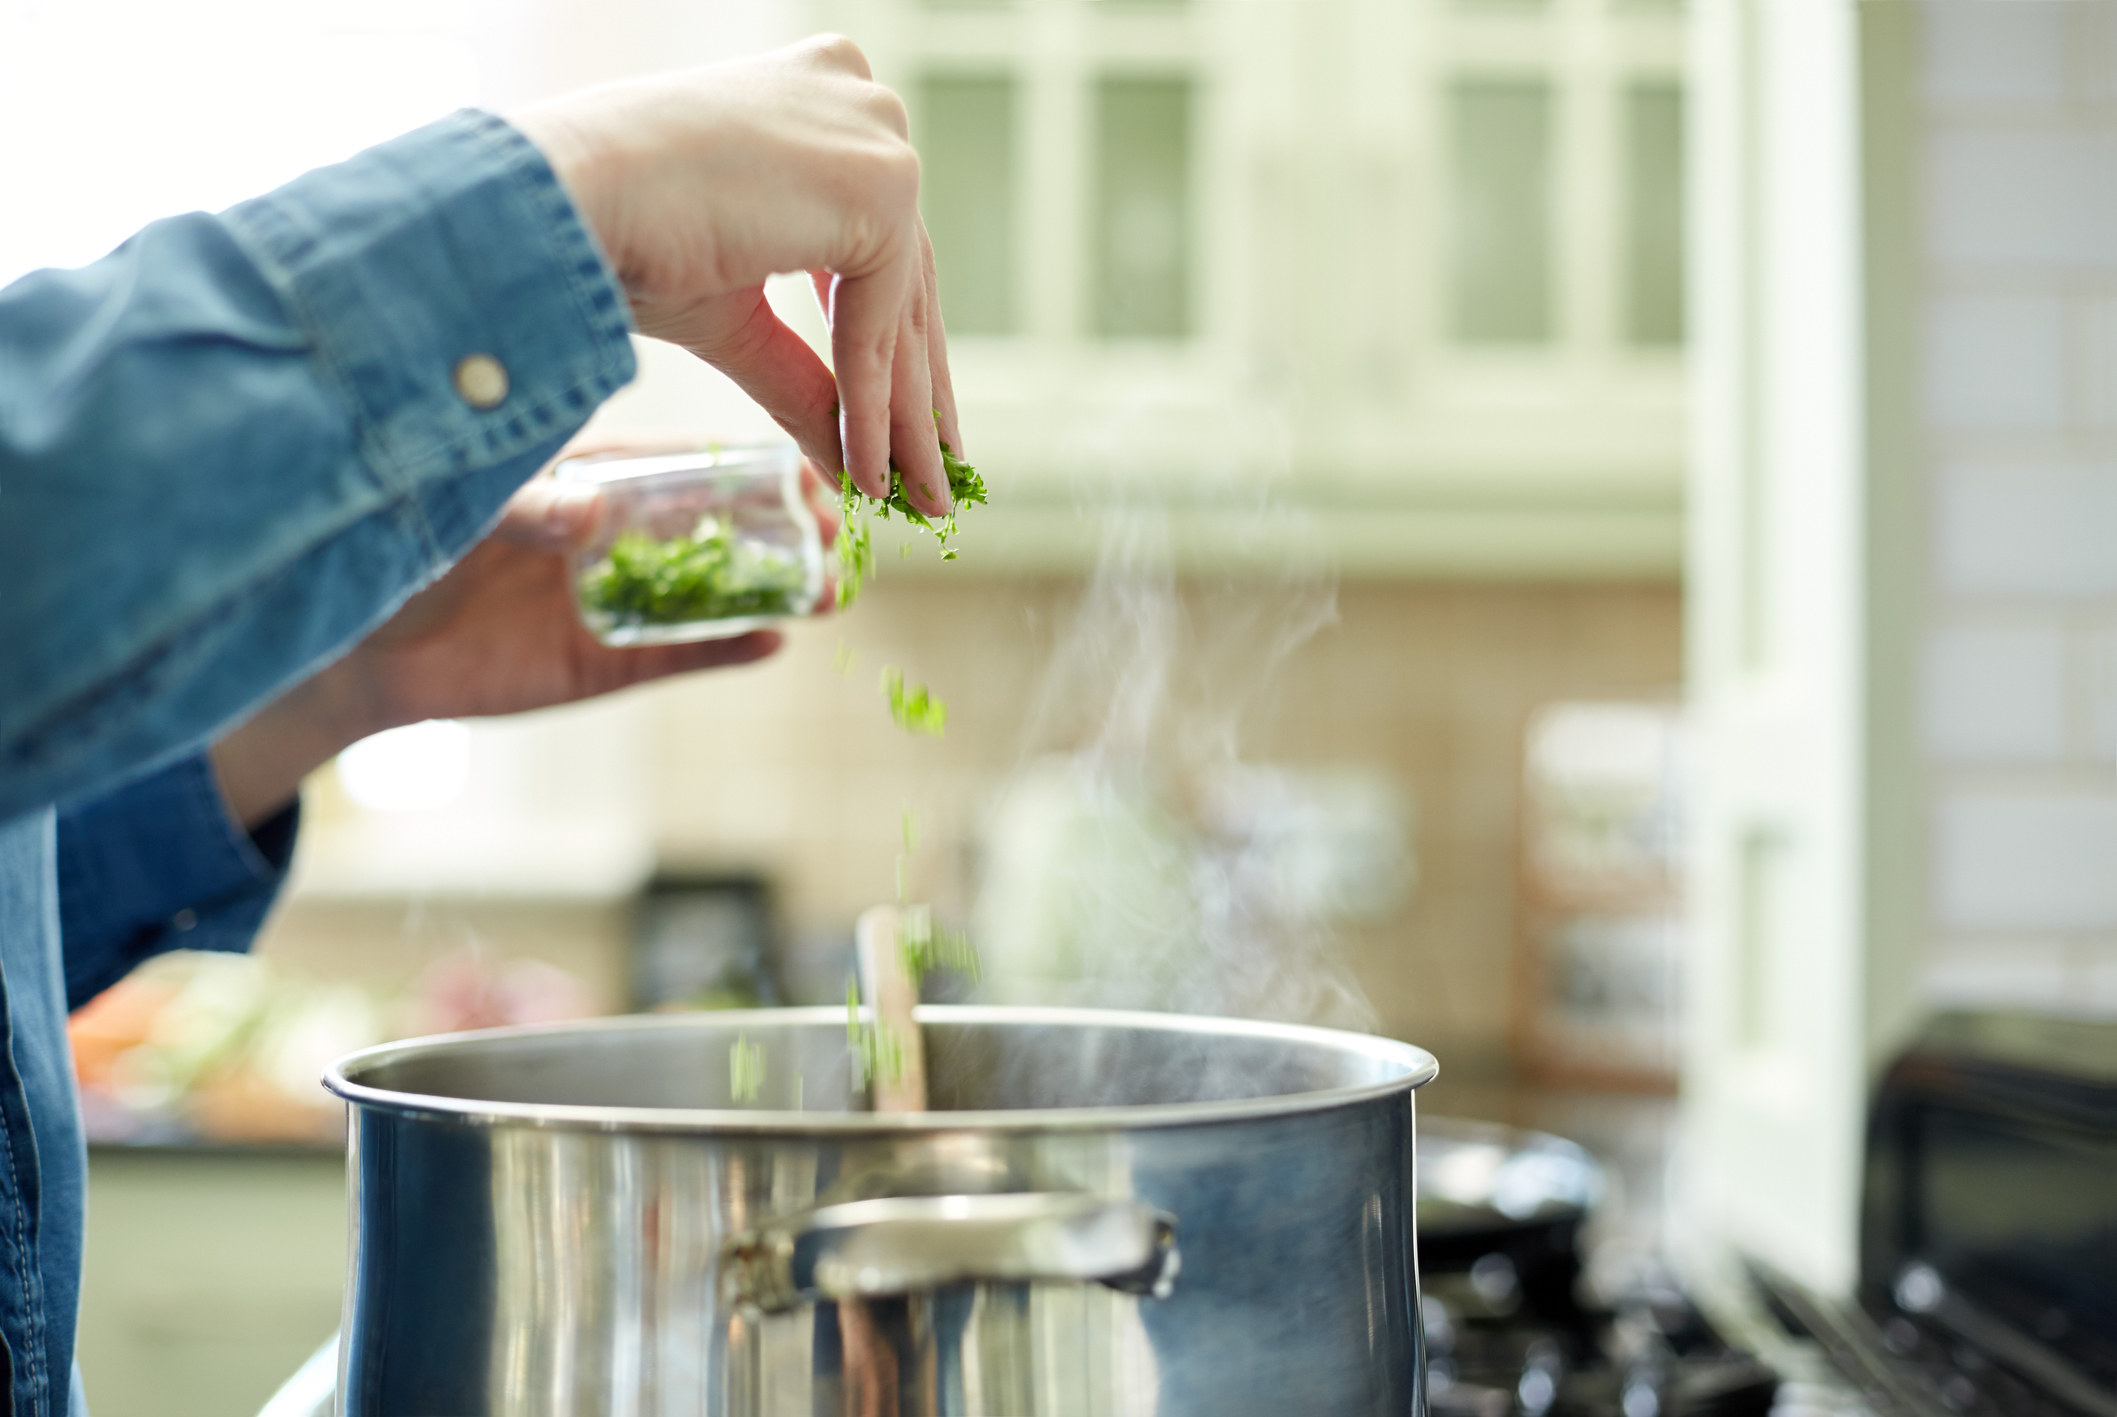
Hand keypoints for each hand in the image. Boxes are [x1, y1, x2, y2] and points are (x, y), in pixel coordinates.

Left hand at [209, 459, 836, 825]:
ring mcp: (615, 597)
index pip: (680, 462)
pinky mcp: (604, 660)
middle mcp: (613, 534)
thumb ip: (524, 509)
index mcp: (586, 480)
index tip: (800, 459)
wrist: (360, 649)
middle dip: (784, 525)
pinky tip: (774, 642)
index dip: (743, 463)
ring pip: (712, 589)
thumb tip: (590, 515)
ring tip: (832, 592)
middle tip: (840, 529)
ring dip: (774, 590)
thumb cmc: (399, 551)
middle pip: (718, 523)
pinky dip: (724, 649)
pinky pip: (677, 653)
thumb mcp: (461, 513)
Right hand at [511, 35, 961, 514]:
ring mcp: (876, 135)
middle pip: (904, 278)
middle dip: (914, 393)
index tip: (910, 427)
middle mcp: (860, 98)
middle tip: (931, 478)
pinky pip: (883, 323)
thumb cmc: (615, 237)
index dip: (892, 346)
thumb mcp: (733, 312)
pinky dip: (874, 405)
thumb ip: (806, 373)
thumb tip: (853, 461)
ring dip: (905, 417)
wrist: (559, 202)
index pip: (877, 244)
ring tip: (915, 498)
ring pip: (901, 308)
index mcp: (823, 94)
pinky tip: (872, 471)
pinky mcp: (880, 185)